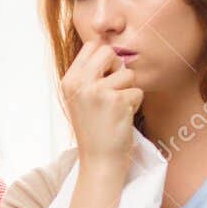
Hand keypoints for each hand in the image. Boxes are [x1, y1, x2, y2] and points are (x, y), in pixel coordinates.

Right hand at [60, 40, 142, 167]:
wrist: (99, 160)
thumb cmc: (94, 129)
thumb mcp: (80, 98)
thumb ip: (90, 74)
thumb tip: (111, 49)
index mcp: (69, 80)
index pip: (92, 46)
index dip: (104, 59)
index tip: (104, 78)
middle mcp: (80, 83)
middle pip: (109, 52)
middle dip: (118, 68)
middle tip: (113, 91)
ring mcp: (97, 91)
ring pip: (127, 73)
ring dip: (128, 90)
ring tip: (116, 109)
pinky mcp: (116, 101)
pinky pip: (137, 91)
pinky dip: (134, 105)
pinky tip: (122, 118)